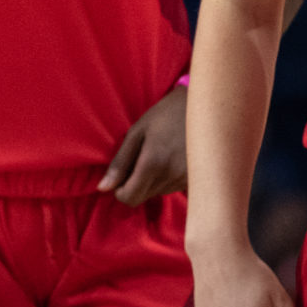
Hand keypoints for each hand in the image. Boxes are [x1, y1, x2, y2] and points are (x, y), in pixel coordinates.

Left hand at [99, 86, 186, 203]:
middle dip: (134, 184)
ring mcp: (186, 179)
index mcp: (153, 164)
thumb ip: (120, 163)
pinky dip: (166, 178)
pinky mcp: (197, 178)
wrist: (203, 108)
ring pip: (157, 193)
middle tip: (138, 159)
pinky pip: (172, 188)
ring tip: (157, 154)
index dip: (120, 190)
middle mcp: (171, 176)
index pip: (130, 198)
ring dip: (151, 181)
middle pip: (143, 197)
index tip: (121, 174)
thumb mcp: (137, 133)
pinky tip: (170, 158)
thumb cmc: (165, 115)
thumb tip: (103, 188)